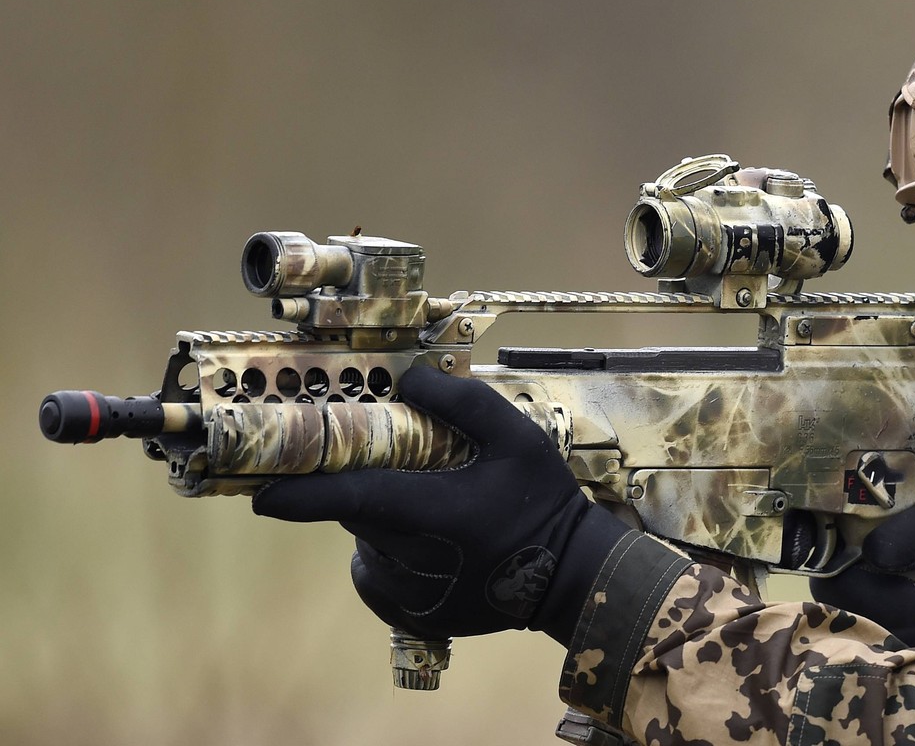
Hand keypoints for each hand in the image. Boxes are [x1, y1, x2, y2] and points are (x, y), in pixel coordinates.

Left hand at [252, 367, 624, 643]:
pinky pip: (378, 578)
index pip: (351, 497)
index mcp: (432, 510)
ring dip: (380, 523)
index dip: (300, 495)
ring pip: (367, 545)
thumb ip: (464, 404)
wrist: (570, 577)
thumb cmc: (544, 503)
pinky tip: (430, 546)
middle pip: (356, 513)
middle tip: (397, 468)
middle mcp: (412, 557)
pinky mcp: (415, 617)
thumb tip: (410, 381)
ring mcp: (411, 594)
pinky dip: (389, 558)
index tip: (260, 493)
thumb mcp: (519, 438)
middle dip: (360, 488)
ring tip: (432, 511)